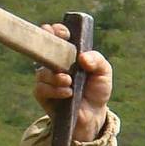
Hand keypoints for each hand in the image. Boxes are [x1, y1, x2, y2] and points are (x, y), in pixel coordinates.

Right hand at [32, 22, 112, 143]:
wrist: (94, 115)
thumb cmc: (97, 90)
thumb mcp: (104, 72)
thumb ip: (97, 60)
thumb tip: (82, 57)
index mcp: (68, 54)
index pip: (57, 36)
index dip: (57, 30)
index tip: (64, 32)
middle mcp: (54, 64)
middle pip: (43, 49)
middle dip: (47, 46)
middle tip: (59, 50)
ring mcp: (47, 79)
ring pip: (42, 72)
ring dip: (56, 76)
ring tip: (69, 81)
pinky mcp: (43, 95)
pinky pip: (41, 88)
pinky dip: (54, 90)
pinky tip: (67, 93)